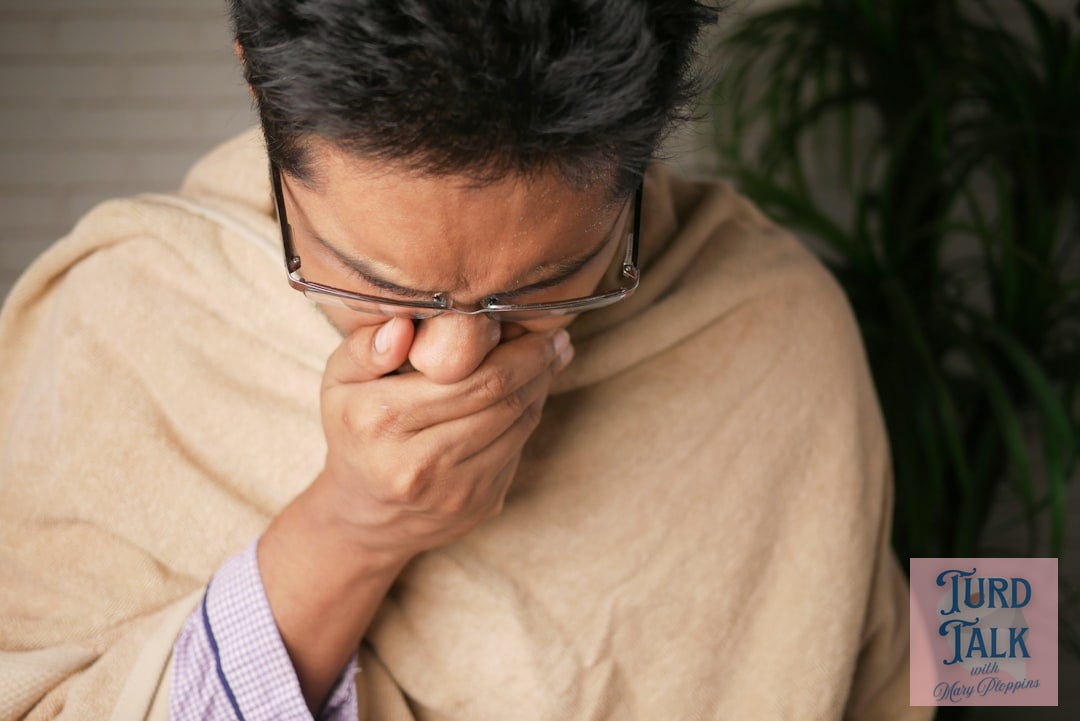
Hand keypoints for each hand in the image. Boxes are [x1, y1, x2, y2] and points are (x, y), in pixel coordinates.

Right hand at [313, 317, 574, 566]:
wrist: (365, 515)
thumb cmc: (356, 431)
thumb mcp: (339, 383)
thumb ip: (365, 348)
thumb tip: (404, 326)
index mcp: (381, 420)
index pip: (467, 377)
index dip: (510, 347)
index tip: (528, 320)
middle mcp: (417, 461)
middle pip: (499, 398)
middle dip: (535, 361)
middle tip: (553, 336)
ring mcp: (453, 489)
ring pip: (517, 423)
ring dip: (541, 385)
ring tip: (551, 356)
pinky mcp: (479, 504)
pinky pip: (519, 447)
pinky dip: (531, 413)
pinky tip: (534, 390)